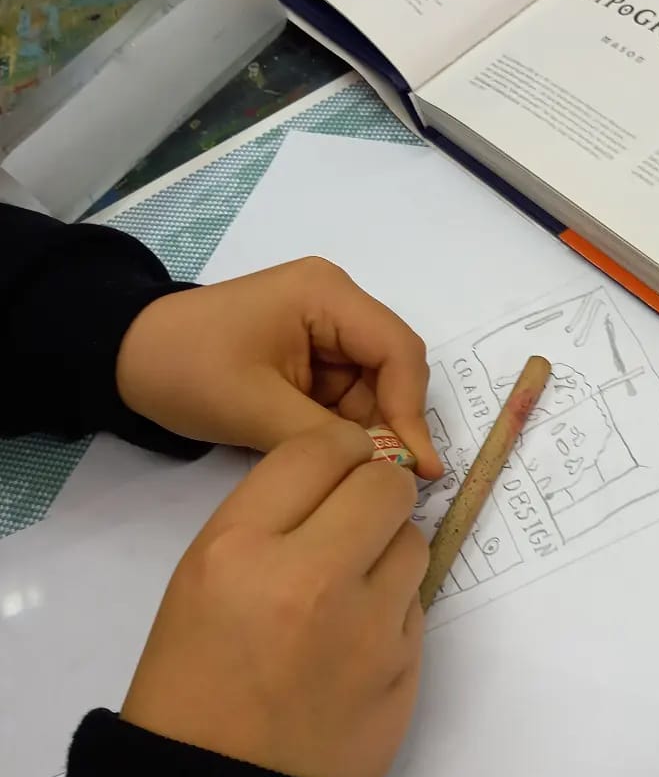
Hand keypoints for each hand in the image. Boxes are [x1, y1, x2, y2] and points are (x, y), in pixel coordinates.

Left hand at [115, 257, 442, 478]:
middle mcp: (336, 303)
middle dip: (387, 423)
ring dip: (362, 430)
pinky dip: (340, 427)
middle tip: (384, 481)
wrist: (123, 358)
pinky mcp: (312, 352)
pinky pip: (346, 394)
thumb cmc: (184, 370)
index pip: (398, 351)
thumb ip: (327, 439)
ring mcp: (324, 327)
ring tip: (344, 471)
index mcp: (327, 295)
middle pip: (391, 369)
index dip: (412, 410)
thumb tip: (387, 470)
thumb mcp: (256, 409)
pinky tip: (327, 454)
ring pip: (373, 388)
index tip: (416, 469)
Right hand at [121, 420, 427, 776]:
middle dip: (374, 492)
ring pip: (414, 539)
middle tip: (353, 523)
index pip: (320, 447)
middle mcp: (311, 576)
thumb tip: (341, 482)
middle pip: (385, 482)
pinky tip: (359, 640)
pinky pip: (417, 601)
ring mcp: (368, 625)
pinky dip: (395, 607)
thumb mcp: (201, 580)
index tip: (335, 471)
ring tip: (352, 589)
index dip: (337, 452)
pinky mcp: (405, 666)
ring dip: (390, 551)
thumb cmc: (193, 684)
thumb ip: (270, 520)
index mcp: (239, 548)